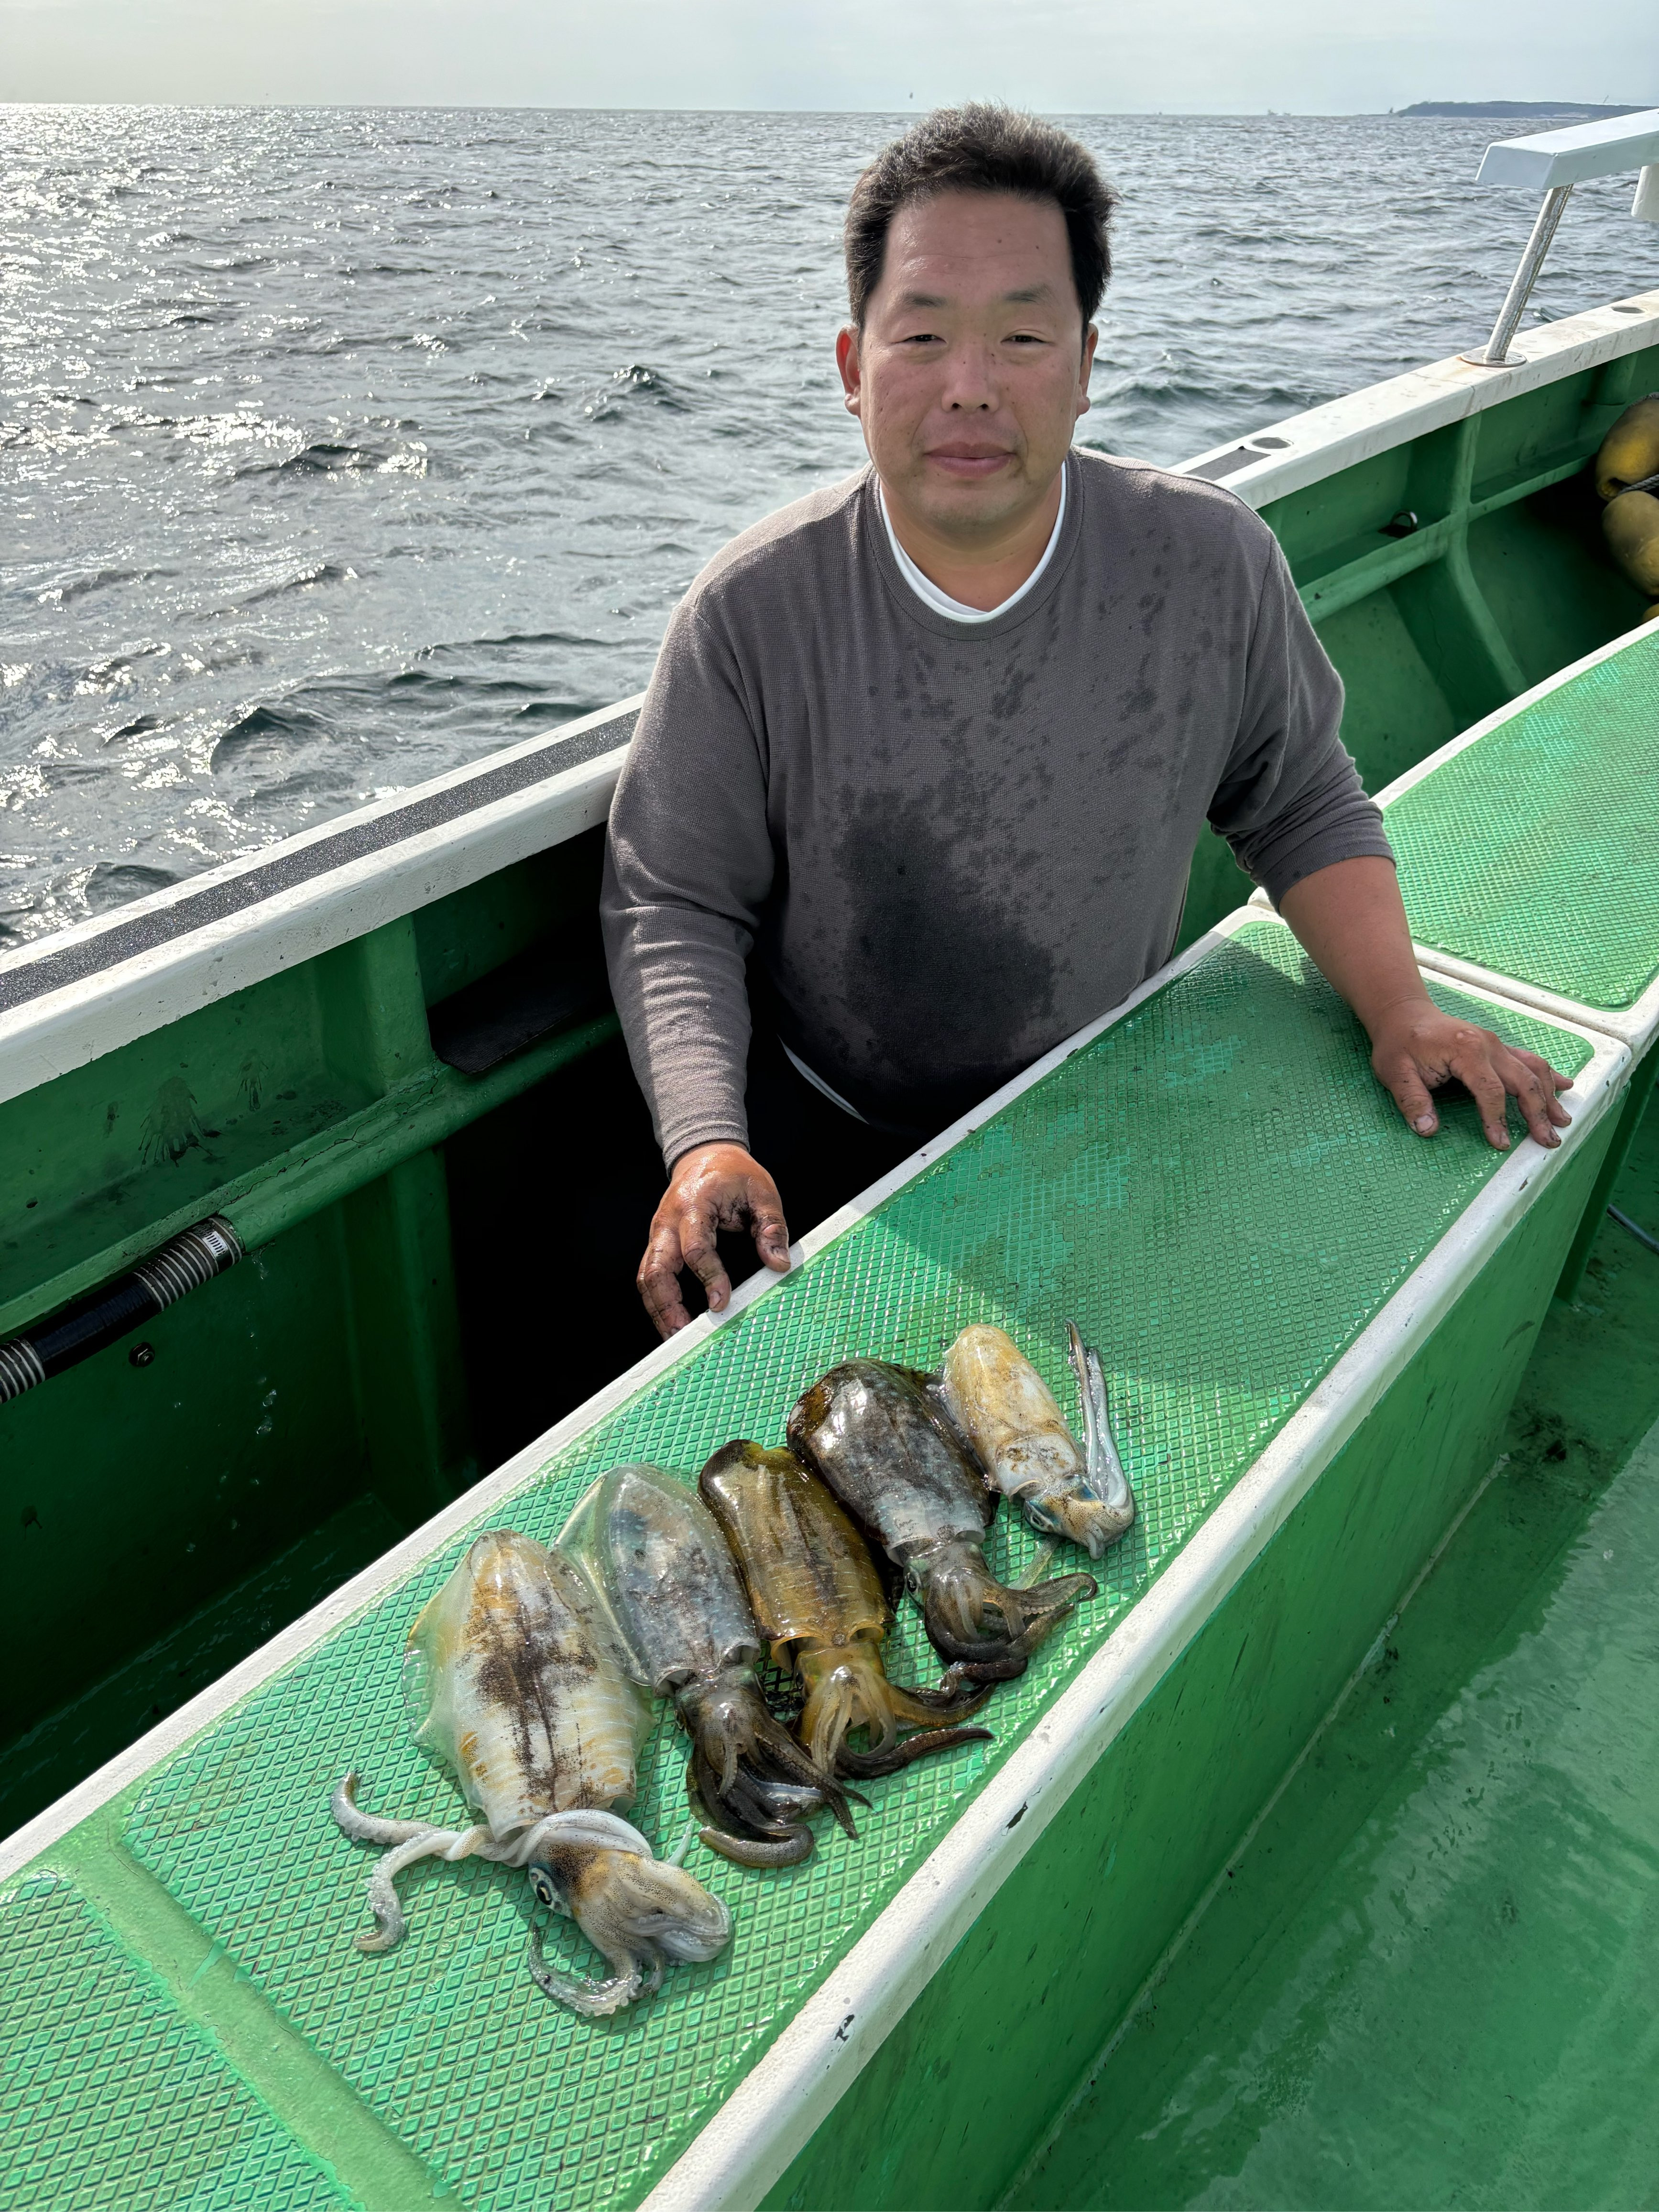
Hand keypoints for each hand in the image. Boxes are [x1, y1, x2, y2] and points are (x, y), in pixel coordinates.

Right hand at [637, 1143, 790, 1337]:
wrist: (706, 1153)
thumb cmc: (734, 1173)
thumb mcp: (762, 1192)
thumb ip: (772, 1227)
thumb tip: (779, 1263)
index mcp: (694, 1205)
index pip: (695, 1248)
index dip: (709, 1277)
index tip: (721, 1303)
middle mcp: (668, 1221)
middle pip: (656, 1269)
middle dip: (668, 1305)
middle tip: (685, 1333)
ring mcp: (658, 1233)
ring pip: (647, 1277)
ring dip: (658, 1310)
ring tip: (676, 1336)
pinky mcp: (658, 1243)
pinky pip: (651, 1275)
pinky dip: (658, 1301)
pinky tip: (673, 1321)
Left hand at [1367, 994, 1572, 1151]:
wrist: (1404, 1015)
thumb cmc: (1399, 1043)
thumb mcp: (1394, 1072)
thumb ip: (1411, 1100)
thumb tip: (1427, 1129)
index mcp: (1466, 1050)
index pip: (1490, 1090)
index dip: (1497, 1118)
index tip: (1501, 1143)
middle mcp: (1489, 1045)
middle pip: (1523, 1081)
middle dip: (1538, 1113)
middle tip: (1548, 1140)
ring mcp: (1496, 1045)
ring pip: (1532, 1070)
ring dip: (1549, 1097)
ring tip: (1561, 1121)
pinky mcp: (1497, 1047)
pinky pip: (1528, 1060)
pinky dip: (1548, 1075)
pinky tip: (1564, 1086)